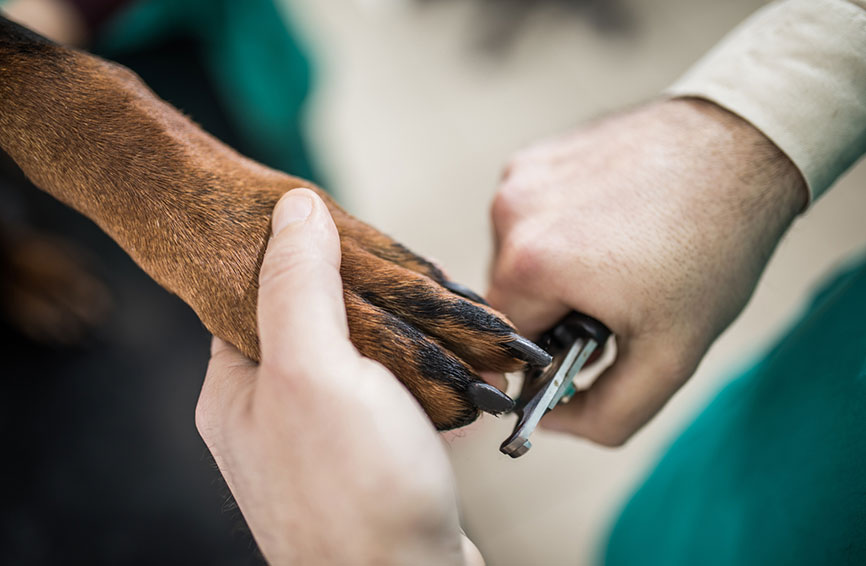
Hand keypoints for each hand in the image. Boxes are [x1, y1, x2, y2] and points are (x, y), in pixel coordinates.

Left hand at [195, 190, 481, 565]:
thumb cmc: (354, 491)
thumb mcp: (314, 370)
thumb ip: (298, 284)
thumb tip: (294, 205)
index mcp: (234, 388)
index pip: (255, 292)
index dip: (301, 255)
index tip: (351, 235)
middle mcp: (268, 415)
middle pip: (311, 322)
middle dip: (365, 297)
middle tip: (414, 280)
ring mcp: (318, 442)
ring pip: (356, 359)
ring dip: (399, 337)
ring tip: (443, 320)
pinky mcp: (364, 462)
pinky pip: (386, 398)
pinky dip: (417, 378)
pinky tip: (449, 373)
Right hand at [488, 98, 806, 445]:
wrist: (743, 146)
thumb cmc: (713, 248)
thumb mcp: (671, 356)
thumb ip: (605, 414)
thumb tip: (550, 423)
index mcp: (530, 265)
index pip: (507, 344)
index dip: (550, 356)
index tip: (592, 342)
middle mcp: (510, 214)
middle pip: (511, 298)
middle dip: (556, 310)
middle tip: (618, 298)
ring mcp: (520, 177)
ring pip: (519, 256)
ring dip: (557, 268)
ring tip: (620, 252)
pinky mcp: (535, 155)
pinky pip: (531, 215)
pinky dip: (561, 228)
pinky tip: (613, 217)